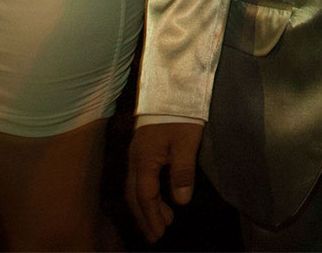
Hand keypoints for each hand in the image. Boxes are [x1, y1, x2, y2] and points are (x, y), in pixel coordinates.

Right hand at [127, 119, 203, 242]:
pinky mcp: (141, 146)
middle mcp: (135, 158)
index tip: (160, 233)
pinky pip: (138, 176)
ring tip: (161, 220)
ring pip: (135, 186)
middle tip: (155, 235)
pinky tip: (157, 195)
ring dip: (145, 205)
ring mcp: (136, 151)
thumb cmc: (179, 111)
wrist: (172, 85)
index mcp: (144, 159)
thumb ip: (182, 171)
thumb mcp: (186, 141)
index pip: (145, 195)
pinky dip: (145, 192)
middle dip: (144, 216)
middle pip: (135, 194)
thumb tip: (181, 201)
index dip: (152, 215)